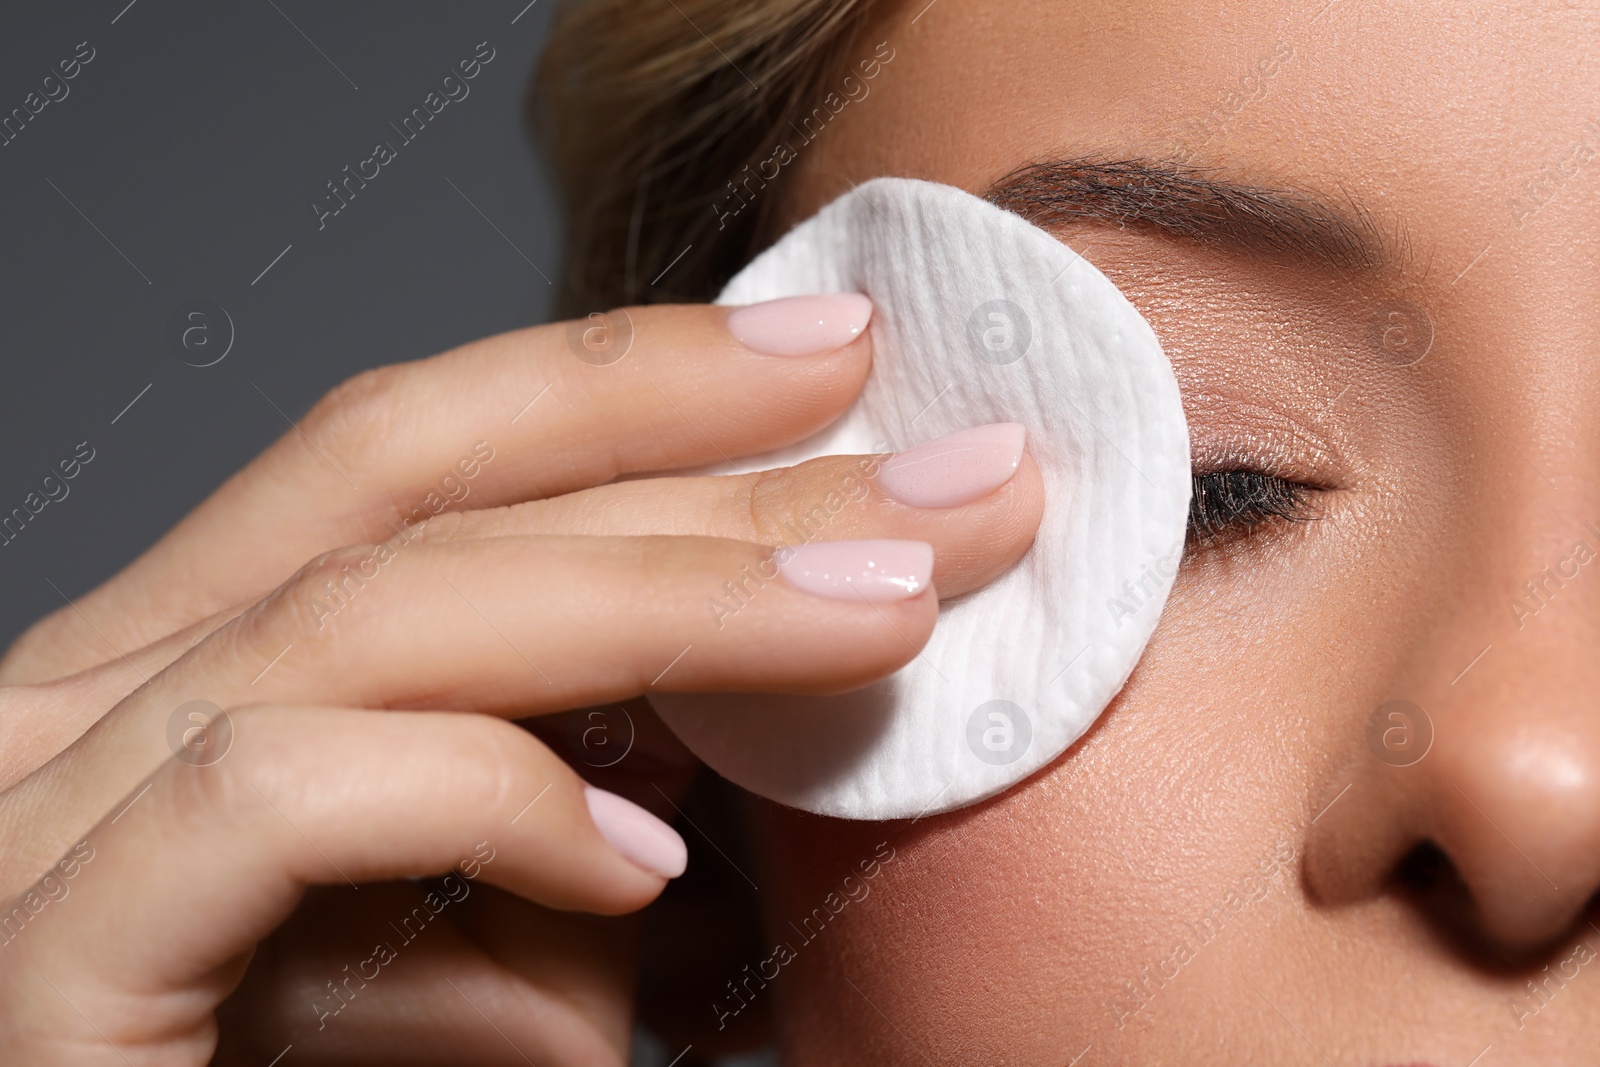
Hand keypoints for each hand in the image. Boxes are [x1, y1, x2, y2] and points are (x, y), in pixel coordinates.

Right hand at [0, 296, 1043, 1063]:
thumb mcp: (496, 904)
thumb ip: (582, 764)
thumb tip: (766, 657)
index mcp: (177, 665)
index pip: (412, 453)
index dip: (624, 379)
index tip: (837, 354)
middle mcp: (85, 709)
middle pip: (415, 494)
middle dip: (701, 466)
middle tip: (946, 470)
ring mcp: (38, 823)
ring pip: (374, 616)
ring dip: (670, 601)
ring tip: (886, 610)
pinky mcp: (45, 966)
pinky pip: (277, 799)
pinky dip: (490, 799)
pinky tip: (649, 870)